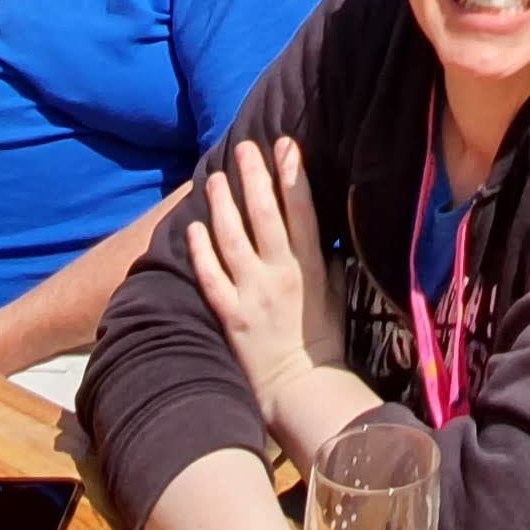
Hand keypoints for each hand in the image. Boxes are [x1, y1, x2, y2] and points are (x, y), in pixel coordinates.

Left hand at [185, 137, 345, 415]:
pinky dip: (201, 250)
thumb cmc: (321, 337)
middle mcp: (281, 274)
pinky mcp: (230, 314)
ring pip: (233, 239)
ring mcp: (252, 293)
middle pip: (265, 215)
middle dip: (254, 177)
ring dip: (223, 204)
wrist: (300, 384)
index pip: (302, 211)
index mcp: (311, 267)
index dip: (292, 175)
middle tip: (243, 148)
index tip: (285, 145)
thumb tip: (324, 227)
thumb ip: (327, 259)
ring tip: (216, 178)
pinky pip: (210, 276)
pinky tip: (193, 226)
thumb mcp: (335, 293)